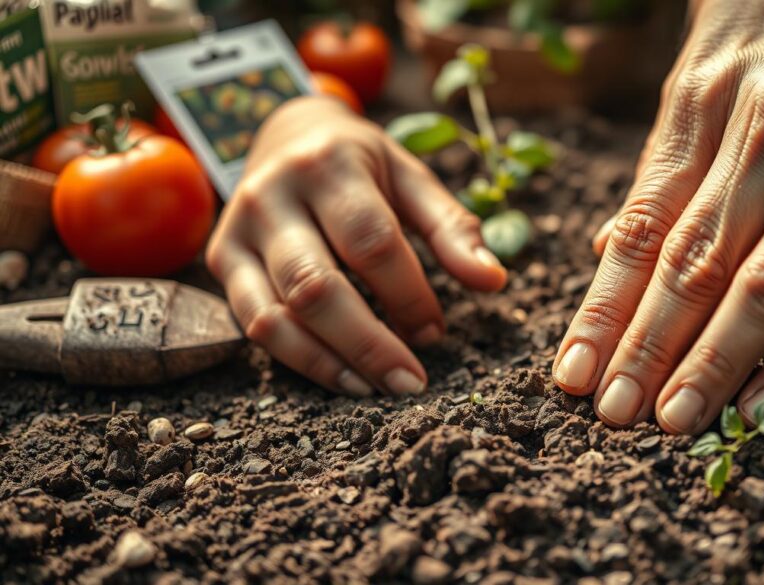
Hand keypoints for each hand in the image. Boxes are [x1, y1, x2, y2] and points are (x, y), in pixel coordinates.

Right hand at [207, 96, 506, 395]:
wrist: (285, 134)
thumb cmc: (362, 164)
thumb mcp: (411, 177)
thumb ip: (451, 228)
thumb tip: (493, 281)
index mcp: (329, 164)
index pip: (371, 242)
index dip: (408, 295)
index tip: (437, 332)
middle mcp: (272, 195)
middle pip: (317, 285)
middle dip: (370, 343)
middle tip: (413, 381)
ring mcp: (238, 230)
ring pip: (277, 314)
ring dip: (333, 362)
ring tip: (380, 389)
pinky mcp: (223, 261)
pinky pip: (255, 324)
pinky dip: (301, 361)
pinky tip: (345, 380)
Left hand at [555, 0, 763, 432]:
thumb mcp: (720, 55)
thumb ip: (671, 152)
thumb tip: (617, 238)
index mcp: (707, 105)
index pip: (643, 229)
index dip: (604, 309)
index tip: (574, 374)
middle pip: (691, 267)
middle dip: (644, 350)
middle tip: (613, 415)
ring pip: (762, 288)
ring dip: (711, 364)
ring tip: (671, 423)